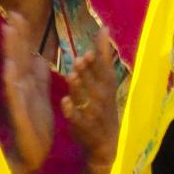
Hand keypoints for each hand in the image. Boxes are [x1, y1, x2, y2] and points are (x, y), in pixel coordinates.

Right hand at [1, 5, 55, 173]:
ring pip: (13, 69)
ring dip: (10, 50)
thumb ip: (40, 76)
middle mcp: (19, 86)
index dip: (22, 35)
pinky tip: (10, 68)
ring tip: (8, 30)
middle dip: (15, 35)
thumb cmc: (36, 124)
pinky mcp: (18, 113)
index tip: (19, 14)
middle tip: (12, 13)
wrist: (33, 152)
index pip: (24, 53)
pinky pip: (14, 95)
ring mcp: (16, 99)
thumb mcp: (41, 94)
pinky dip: (11, 81)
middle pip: (16, 56)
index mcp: (27, 82)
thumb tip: (39, 55)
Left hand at [62, 28, 120, 173]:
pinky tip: (65, 103)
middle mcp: (104, 100)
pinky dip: (73, 113)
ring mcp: (95, 116)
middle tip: (80, 58)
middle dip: (89, 71)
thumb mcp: (105, 83)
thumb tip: (103, 29)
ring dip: (80, 88)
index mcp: (108, 87)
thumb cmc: (103, 107)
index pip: (106, 70)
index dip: (101, 57)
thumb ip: (102, 57)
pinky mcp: (86, 130)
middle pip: (96, 84)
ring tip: (71, 76)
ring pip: (87, 101)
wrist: (106, 144)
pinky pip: (79, 121)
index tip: (94, 43)